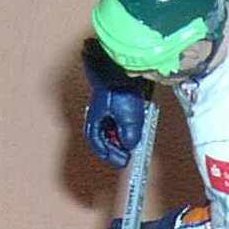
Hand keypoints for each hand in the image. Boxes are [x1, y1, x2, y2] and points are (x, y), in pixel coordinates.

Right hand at [82, 39, 149, 167]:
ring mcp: (105, 108)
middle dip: (116, 149)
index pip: (98, 144)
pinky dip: (125, 127)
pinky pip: (118, 120)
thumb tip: (130, 145)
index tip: (122, 162)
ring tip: (132, 143)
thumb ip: (129, 135)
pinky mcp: (114, 102)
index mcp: (95, 120)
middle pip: (104, 139)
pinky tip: (134, 126)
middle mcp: (98, 115)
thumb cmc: (120, 88)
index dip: (109, 155)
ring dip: (121, 139)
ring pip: (111, 130)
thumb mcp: (128, 117)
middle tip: (127, 156)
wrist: (123, 67)